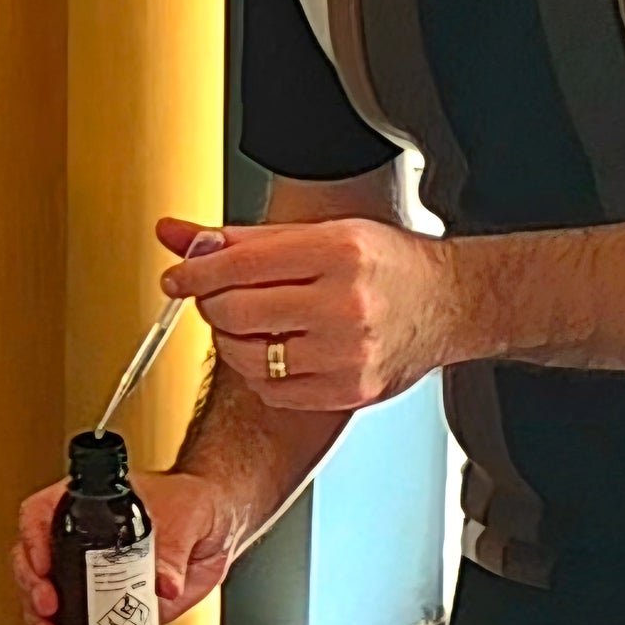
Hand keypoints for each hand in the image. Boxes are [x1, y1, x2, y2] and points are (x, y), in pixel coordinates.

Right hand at [12, 470, 239, 624]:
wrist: (218, 524)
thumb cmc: (194, 502)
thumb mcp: (185, 517)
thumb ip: (173, 549)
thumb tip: (165, 584)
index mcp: (88, 505)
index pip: (40, 514)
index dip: (32, 540)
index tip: (43, 564)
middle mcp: (82, 540)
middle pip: (33, 561)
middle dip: (33, 587)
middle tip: (49, 603)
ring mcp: (92, 574)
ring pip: (47, 597)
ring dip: (42, 620)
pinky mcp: (111, 604)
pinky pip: (80, 624)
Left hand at [158, 212, 457, 411]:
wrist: (448, 304)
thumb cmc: (385, 264)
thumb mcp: (319, 233)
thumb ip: (242, 238)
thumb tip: (176, 236)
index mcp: (338, 251)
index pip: (238, 264)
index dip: (194, 272)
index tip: (177, 277)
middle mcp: (345, 303)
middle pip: (236, 311)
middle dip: (213, 304)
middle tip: (218, 297)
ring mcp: (348, 353)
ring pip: (247, 355)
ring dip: (231, 339)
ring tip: (249, 322)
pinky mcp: (349, 391)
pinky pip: (272, 389)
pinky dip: (259, 372)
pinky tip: (274, 350)